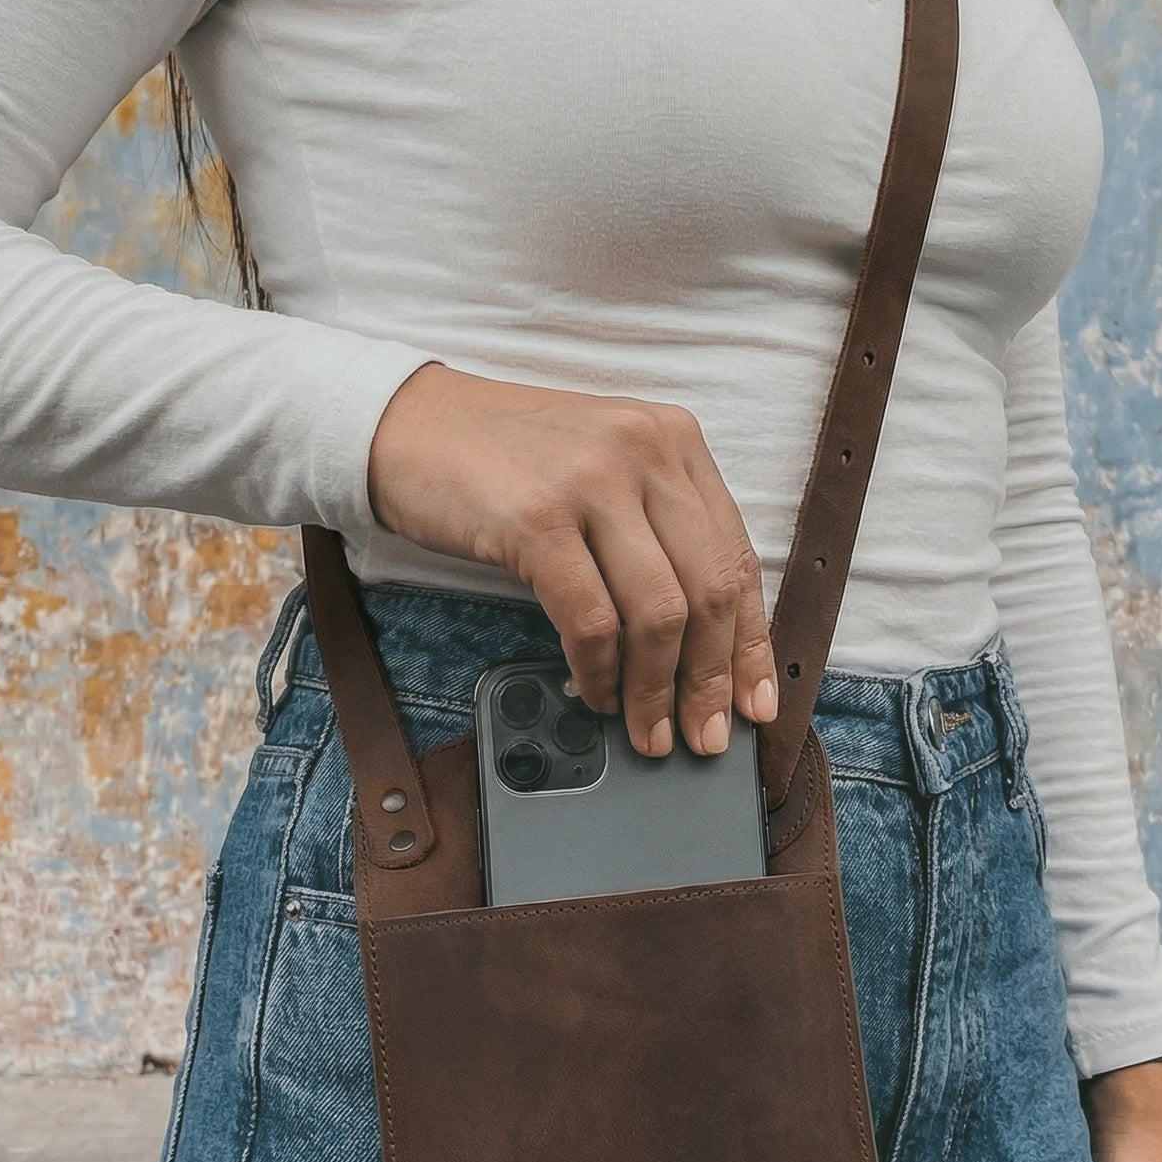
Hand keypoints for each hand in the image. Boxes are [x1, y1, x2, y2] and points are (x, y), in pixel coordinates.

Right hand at [368, 364, 777, 756]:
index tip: (755, 703)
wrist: (405, 424)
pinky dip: (600, 672)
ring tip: (649, 734)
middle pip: (708, 591)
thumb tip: (697, 644)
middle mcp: (645, 452)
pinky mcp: (538, 518)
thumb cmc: (502, 461)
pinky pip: (592, 620)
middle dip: (711, 680)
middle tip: (705, 738)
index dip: (750, 643)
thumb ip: (653, 533)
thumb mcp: (601, 473)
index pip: (736, 558)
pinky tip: (595, 695)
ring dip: (656, 690)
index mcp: (675, 441)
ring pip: (658, 613)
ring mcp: (592, 482)